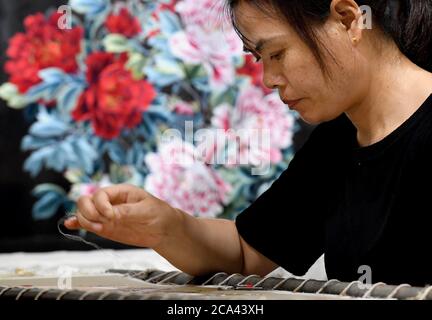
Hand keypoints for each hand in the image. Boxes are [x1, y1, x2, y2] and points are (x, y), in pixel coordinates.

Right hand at [64, 184, 182, 247]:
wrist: (164, 230)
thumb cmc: (159, 214)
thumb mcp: (146, 210)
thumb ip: (127, 212)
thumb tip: (110, 215)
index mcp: (121, 192)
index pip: (100, 194)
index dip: (100, 205)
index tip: (110, 216)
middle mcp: (110, 202)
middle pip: (86, 200)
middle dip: (88, 211)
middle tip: (101, 222)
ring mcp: (106, 215)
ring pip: (84, 213)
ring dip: (85, 220)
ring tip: (98, 228)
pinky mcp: (105, 227)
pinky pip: (87, 224)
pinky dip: (77, 224)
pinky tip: (70, 225)